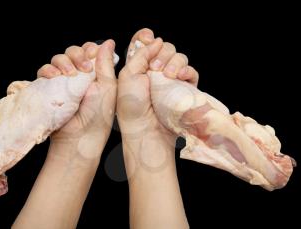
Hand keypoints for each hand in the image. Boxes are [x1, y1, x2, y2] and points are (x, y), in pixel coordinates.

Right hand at [37, 40, 116, 160]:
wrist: (80, 136)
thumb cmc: (98, 115)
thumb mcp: (108, 87)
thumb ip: (106, 63)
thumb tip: (109, 42)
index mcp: (95, 74)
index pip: (89, 51)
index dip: (89, 50)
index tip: (92, 56)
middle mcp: (78, 76)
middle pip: (72, 52)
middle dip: (76, 55)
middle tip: (83, 68)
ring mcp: (63, 82)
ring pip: (58, 59)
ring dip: (62, 61)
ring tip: (69, 74)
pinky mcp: (49, 88)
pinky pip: (43, 71)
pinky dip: (47, 70)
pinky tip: (54, 76)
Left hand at [117, 28, 198, 166]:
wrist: (146, 130)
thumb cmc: (132, 106)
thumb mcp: (127, 76)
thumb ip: (140, 54)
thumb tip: (155, 40)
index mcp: (140, 67)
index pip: (148, 45)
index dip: (148, 38)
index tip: (148, 38)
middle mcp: (156, 72)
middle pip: (166, 49)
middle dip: (162, 54)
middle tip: (156, 69)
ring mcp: (171, 81)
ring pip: (179, 58)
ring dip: (174, 62)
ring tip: (168, 75)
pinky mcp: (184, 90)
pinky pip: (191, 73)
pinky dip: (187, 70)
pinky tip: (180, 76)